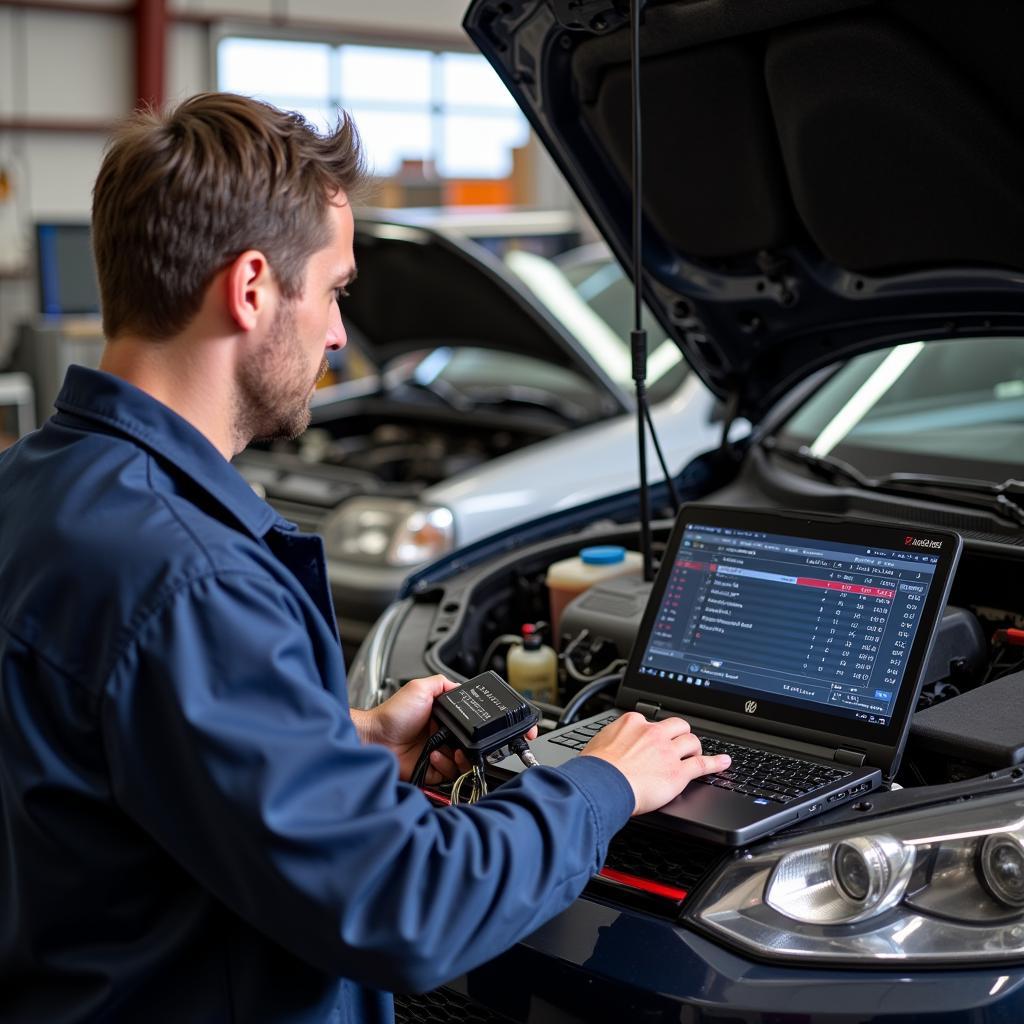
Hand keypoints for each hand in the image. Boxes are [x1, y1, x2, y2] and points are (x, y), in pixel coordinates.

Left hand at [356, 676, 540, 786]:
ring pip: (466, 761)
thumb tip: (463, 685)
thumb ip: (442, 683)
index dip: (487, 727)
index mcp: (444, 716)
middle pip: (473, 744)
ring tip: (452, 751)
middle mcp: (444, 734)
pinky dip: (445, 766)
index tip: (501, 729)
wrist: (374, 739)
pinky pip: (450, 774)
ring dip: (462, 757)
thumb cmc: (392, 714)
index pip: (472, 722)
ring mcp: (440, 753)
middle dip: (478, 746)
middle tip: (473, 743)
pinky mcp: (432, 771)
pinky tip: (434, 756)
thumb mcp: (419, 688)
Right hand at [581, 712, 729, 815]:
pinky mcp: (678, 772)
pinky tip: (724, 762)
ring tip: (695, 755)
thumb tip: (608, 744)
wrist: (600, 785)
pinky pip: (703, 764)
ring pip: (691, 741)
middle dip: (680, 735)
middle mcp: (653, 733)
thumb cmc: (594, 769)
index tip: (655, 739)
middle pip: (678, 726)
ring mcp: (668, 751)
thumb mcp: (597, 744)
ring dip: (694, 748)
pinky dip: (716, 763)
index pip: (651, 721)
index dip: (655, 732)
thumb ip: (610, 739)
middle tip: (679, 745)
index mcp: (633, 723)